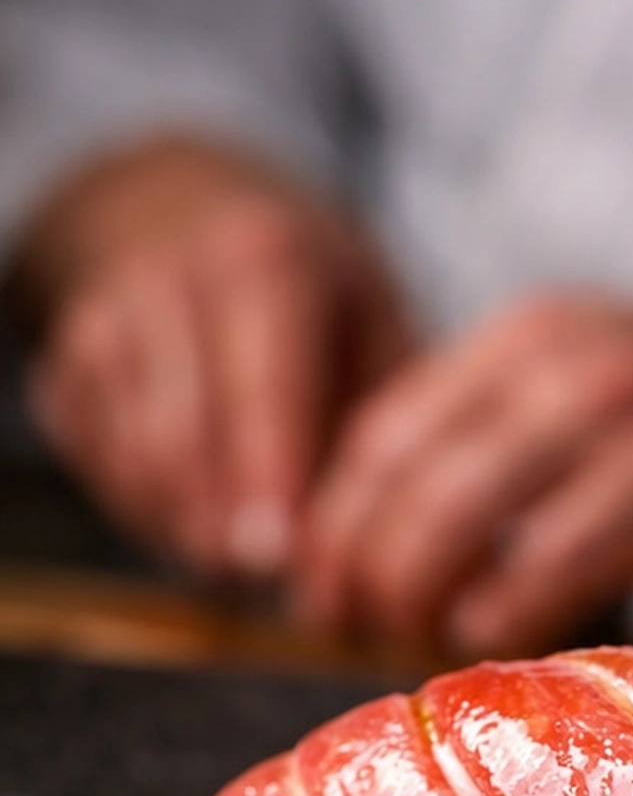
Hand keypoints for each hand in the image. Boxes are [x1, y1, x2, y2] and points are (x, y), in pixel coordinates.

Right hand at [23, 141, 413, 578]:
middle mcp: (168, 282)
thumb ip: (392, 409)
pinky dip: (152, 514)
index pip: (261, 381)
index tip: (282, 552)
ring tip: (244, 561)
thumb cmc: (311, 287)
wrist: (186, 212)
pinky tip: (200, 521)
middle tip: (271, 583)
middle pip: (184, 433)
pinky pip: (102, 469)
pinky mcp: (65, 371)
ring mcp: (103, 326)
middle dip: (224, 525)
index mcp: (263, 259)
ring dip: (189, 530)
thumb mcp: (378, 315)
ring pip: (135, 461)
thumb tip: (405, 520)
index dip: (268, 474)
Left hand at [295, 295, 632, 654]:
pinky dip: (503, 604)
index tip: (316, 589)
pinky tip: (483, 637)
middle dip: (358, 562)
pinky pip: (556, 551)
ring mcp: (624, 418)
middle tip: (342, 630)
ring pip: (463, 505)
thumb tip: (388, 543)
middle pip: (408, 470)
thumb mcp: (593, 393)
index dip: (335, 516)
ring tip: (401, 640)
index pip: (386, 426)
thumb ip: (501, 442)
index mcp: (526, 338)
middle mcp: (564, 362)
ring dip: (413, 586)